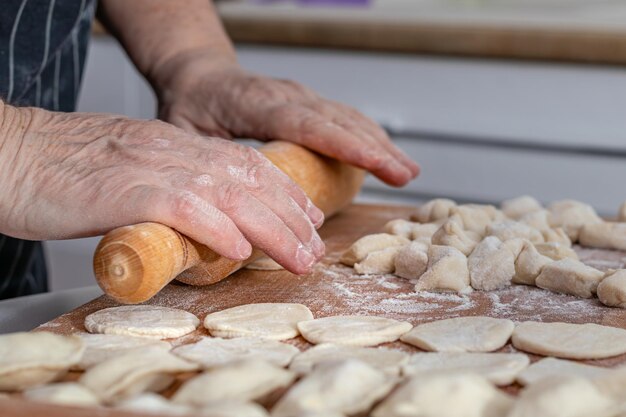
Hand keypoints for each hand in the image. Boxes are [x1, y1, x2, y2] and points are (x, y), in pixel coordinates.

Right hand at [0, 104, 324, 273]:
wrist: (13, 155)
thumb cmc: (64, 169)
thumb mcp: (132, 168)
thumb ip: (168, 188)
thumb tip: (200, 221)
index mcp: (176, 143)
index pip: (247, 162)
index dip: (284, 189)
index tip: (307, 215)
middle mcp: (174, 149)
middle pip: (251, 179)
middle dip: (291, 215)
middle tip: (315, 245)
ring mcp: (153, 167)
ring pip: (230, 194)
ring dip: (272, 228)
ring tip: (298, 255)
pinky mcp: (128, 190)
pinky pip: (184, 207)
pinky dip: (217, 228)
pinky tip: (239, 250)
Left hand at [156, 58, 419, 185]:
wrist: (199, 75)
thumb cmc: (189, 105)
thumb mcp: (183, 133)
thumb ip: (202, 165)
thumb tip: (222, 211)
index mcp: (258, 104)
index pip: (310, 125)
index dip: (346, 145)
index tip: (379, 163)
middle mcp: (287, 96)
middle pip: (339, 121)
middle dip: (376, 149)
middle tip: (406, 175)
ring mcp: (300, 97)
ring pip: (347, 117)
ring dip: (378, 143)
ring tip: (407, 170)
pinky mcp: (306, 104)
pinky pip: (342, 117)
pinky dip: (366, 135)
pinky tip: (382, 153)